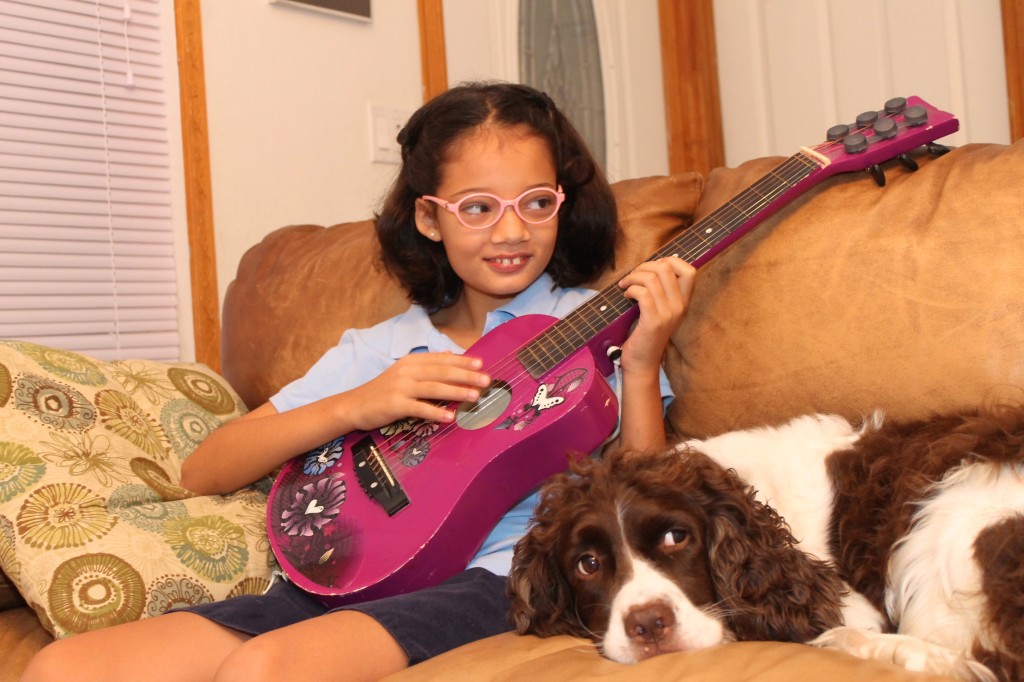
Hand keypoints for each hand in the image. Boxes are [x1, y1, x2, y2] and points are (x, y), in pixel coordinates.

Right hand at [340, 352, 490, 429]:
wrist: (354, 405)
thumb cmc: (382, 390)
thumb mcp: (403, 372)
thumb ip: (426, 364)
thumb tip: (450, 353)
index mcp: (411, 361)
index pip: (441, 359)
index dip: (462, 361)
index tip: (481, 364)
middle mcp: (407, 371)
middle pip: (441, 372)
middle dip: (466, 376)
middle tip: (486, 380)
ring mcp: (400, 387)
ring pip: (434, 388)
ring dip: (456, 392)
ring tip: (475, 397)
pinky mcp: (395, 405)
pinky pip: (419, 408)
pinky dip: (435, 412)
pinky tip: (450, 417)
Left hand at [617, 256, 695, 373]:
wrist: (642, 363)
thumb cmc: (645, 335)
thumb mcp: (659, 311)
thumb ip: (660, 292)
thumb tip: (651, 267)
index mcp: (683, 302)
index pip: (689, 271)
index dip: (670, 261)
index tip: (652, 268)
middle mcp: (679, 307)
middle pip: (667, 268)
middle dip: (644, 266)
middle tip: (632, 277)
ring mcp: (668, 314)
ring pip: (652, 279)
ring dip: (633, 277)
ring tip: (626, 286)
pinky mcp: (654, 322)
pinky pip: (643, 293)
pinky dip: (631, 290)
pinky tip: (626, 296)